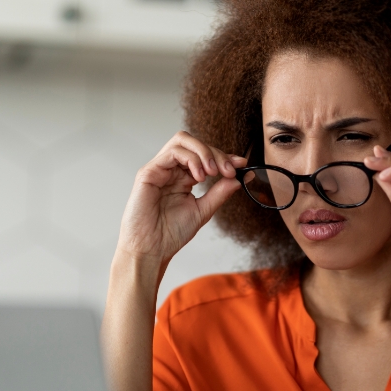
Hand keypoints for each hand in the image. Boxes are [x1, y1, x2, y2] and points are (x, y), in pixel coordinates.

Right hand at [117, 131, 246, 266]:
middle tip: (229, 170)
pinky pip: (172, 152)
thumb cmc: (170, 234)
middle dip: (216, 153)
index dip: (224, 157)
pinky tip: (199, 176)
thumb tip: (241, 178)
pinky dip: (191, 159)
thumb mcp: (203, 210)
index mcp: (183, 178)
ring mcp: (160, 169)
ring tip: (213, 172)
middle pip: (195, 144)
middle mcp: (171, 170)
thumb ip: (220, 192)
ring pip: (182, 140)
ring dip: (204, 152)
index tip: (241, 164)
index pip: (204, 156)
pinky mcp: (149, 172)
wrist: (151, 250)